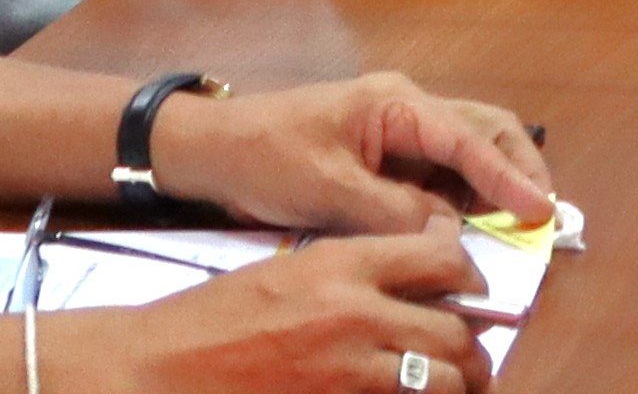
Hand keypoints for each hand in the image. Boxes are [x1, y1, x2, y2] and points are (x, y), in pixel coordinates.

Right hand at [81, 229, 497, 393]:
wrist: (160, 367)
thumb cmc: (215, 317)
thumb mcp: (292, 269)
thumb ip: (357, 271)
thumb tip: (414, 277)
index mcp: (345, 264)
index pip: (444, 256)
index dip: (470, 275)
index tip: (473, 289)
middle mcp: (358, 313)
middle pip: (457, 330)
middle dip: (475, 349)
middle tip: (476, 358)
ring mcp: (349, 370)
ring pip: (443, 380)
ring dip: (459, 386)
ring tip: (462, 389)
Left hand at [153, 74, 555, 237]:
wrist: (213, 149)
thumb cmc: (265, 157)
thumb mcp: (327, 190)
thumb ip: (392, 211)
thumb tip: (449, 232)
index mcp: (396, 105)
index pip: (468, 140)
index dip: (508, 178)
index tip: (540, 212)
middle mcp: (407, 108)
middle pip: (484, 131)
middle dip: (519, 169)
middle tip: (545, 215)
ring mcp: (398, 129)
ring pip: (466, 150)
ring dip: (495, 183)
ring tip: (519, 224)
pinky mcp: (386, 153)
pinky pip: (439, 171)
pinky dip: (464, 195)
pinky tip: (473, 224)